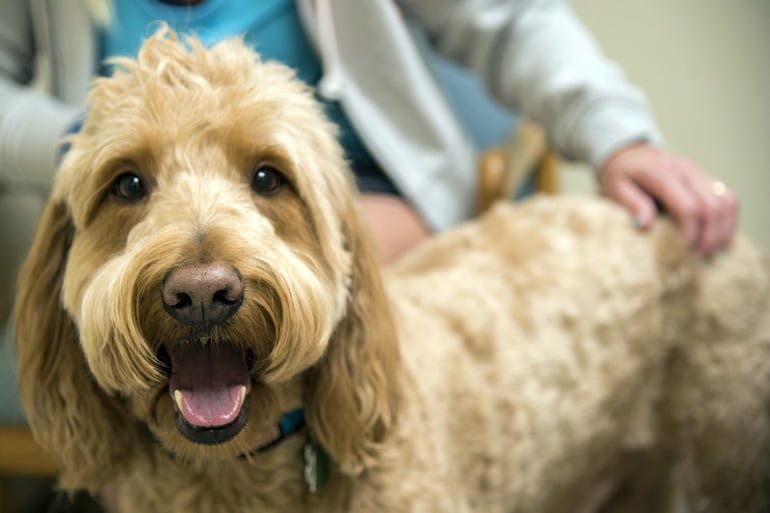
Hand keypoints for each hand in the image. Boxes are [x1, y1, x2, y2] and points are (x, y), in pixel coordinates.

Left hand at [599, 144, 737, 256]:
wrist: (629, 152)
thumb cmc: (620, 173)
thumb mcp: (614, 187)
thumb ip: (630, 204)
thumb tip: (646, 226)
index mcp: (662, 173)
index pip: (687, 207)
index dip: (690, 233)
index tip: (684, 252)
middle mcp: (686, 170)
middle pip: (712, 206)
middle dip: (709, 236)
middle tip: (700, 258)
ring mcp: (699, 172)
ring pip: (727, 200)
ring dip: (724, 229)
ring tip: (712, 251)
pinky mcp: (706, 177)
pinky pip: (728, 198)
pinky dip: (727, 219)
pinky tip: (718, 237)